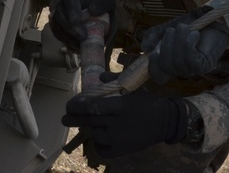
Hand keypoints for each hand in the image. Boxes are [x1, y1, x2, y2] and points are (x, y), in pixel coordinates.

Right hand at [50, 0, 115, 50]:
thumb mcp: (106, 0)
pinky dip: (67, 42)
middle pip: (61, 16)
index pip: (69, 0)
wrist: (90, 8)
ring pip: (58, 27)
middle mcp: (62, 4)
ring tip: (81, 44)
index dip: (71, 11)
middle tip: (83, 37)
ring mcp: (58, 16)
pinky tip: (77, 46)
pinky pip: (58, 35)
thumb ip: (102, 4)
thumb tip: (92, 11)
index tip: (76, 21)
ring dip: (68, 37)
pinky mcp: (57, 27)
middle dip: (71, 28)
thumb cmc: (97, 3)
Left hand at [61, 89, 186, 157]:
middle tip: (65, 118)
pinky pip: (102, 148)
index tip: (69, 106)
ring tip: (92, 125)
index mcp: (120, 106)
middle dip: (74, 119)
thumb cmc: (146, 102)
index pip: (92, 107)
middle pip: (89, 121)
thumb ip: (113, 82)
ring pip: (95, 135)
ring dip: (91, 129)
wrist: (164, 122)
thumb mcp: (131, 89)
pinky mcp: (121, 151)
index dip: (77, 106)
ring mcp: (119, 139)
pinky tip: (101, 136)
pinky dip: (99, 143)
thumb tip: (98, 78)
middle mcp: (117, 123)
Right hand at [142, 10, 228, 84]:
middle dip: (166, 45)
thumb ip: (154, 36)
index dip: (153, 68)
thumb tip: (146, 48)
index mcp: (170, 63)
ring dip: (179, 41)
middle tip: (172, 30)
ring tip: (185, 28)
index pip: (158, 76)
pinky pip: (190, 59)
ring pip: (178, 62)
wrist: (211, 21)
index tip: (153, 53)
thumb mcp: (167, 28)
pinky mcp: (203, 65)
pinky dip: (189, 44)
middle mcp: (180, 70)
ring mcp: (192, 69)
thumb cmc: (189, 26)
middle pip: (166, 67)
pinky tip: (194, 34)